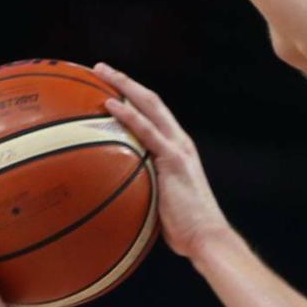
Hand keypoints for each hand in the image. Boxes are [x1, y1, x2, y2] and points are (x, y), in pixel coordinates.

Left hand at [95, 63, 233, 259]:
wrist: (207, 237)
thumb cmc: (184, 229)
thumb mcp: (159, 203)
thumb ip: (142, 190)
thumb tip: (115, 195)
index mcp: (178, 149)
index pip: (155, 115)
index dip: (134, 96)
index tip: (111, 86)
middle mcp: (180, 142)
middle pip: (151, 101)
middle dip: (125, 81)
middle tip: (99, 69)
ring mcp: (178, 148)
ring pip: (150, 105)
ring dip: (124, 85)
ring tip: (100, 73)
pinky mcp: (173, 159)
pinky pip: (147, 130)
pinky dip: (128, 114)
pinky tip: (109, 103)